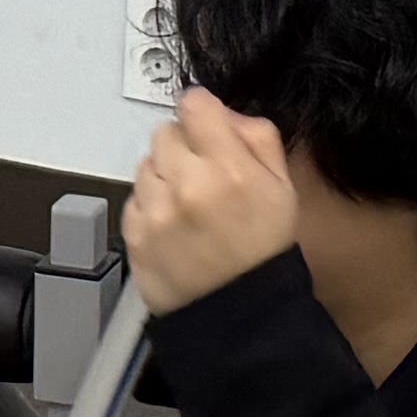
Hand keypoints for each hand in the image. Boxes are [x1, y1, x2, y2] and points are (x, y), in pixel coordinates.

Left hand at [124, 90, 302, 314]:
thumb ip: (257, 138)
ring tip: (188, 207)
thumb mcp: (282, 187)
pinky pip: (133, 199)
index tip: (207, 129)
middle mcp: (188, 183)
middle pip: (165, 133)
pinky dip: (150, 207)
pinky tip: (174, 227)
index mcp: (229, 167)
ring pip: (146, 165)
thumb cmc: (262, 251)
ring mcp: (156, 210)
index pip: (194, 104)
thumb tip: (225, 113)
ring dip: (163, 177)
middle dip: (183, 148)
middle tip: (202, 176)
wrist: (239, 312)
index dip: (202, 115)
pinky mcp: (134, 233)